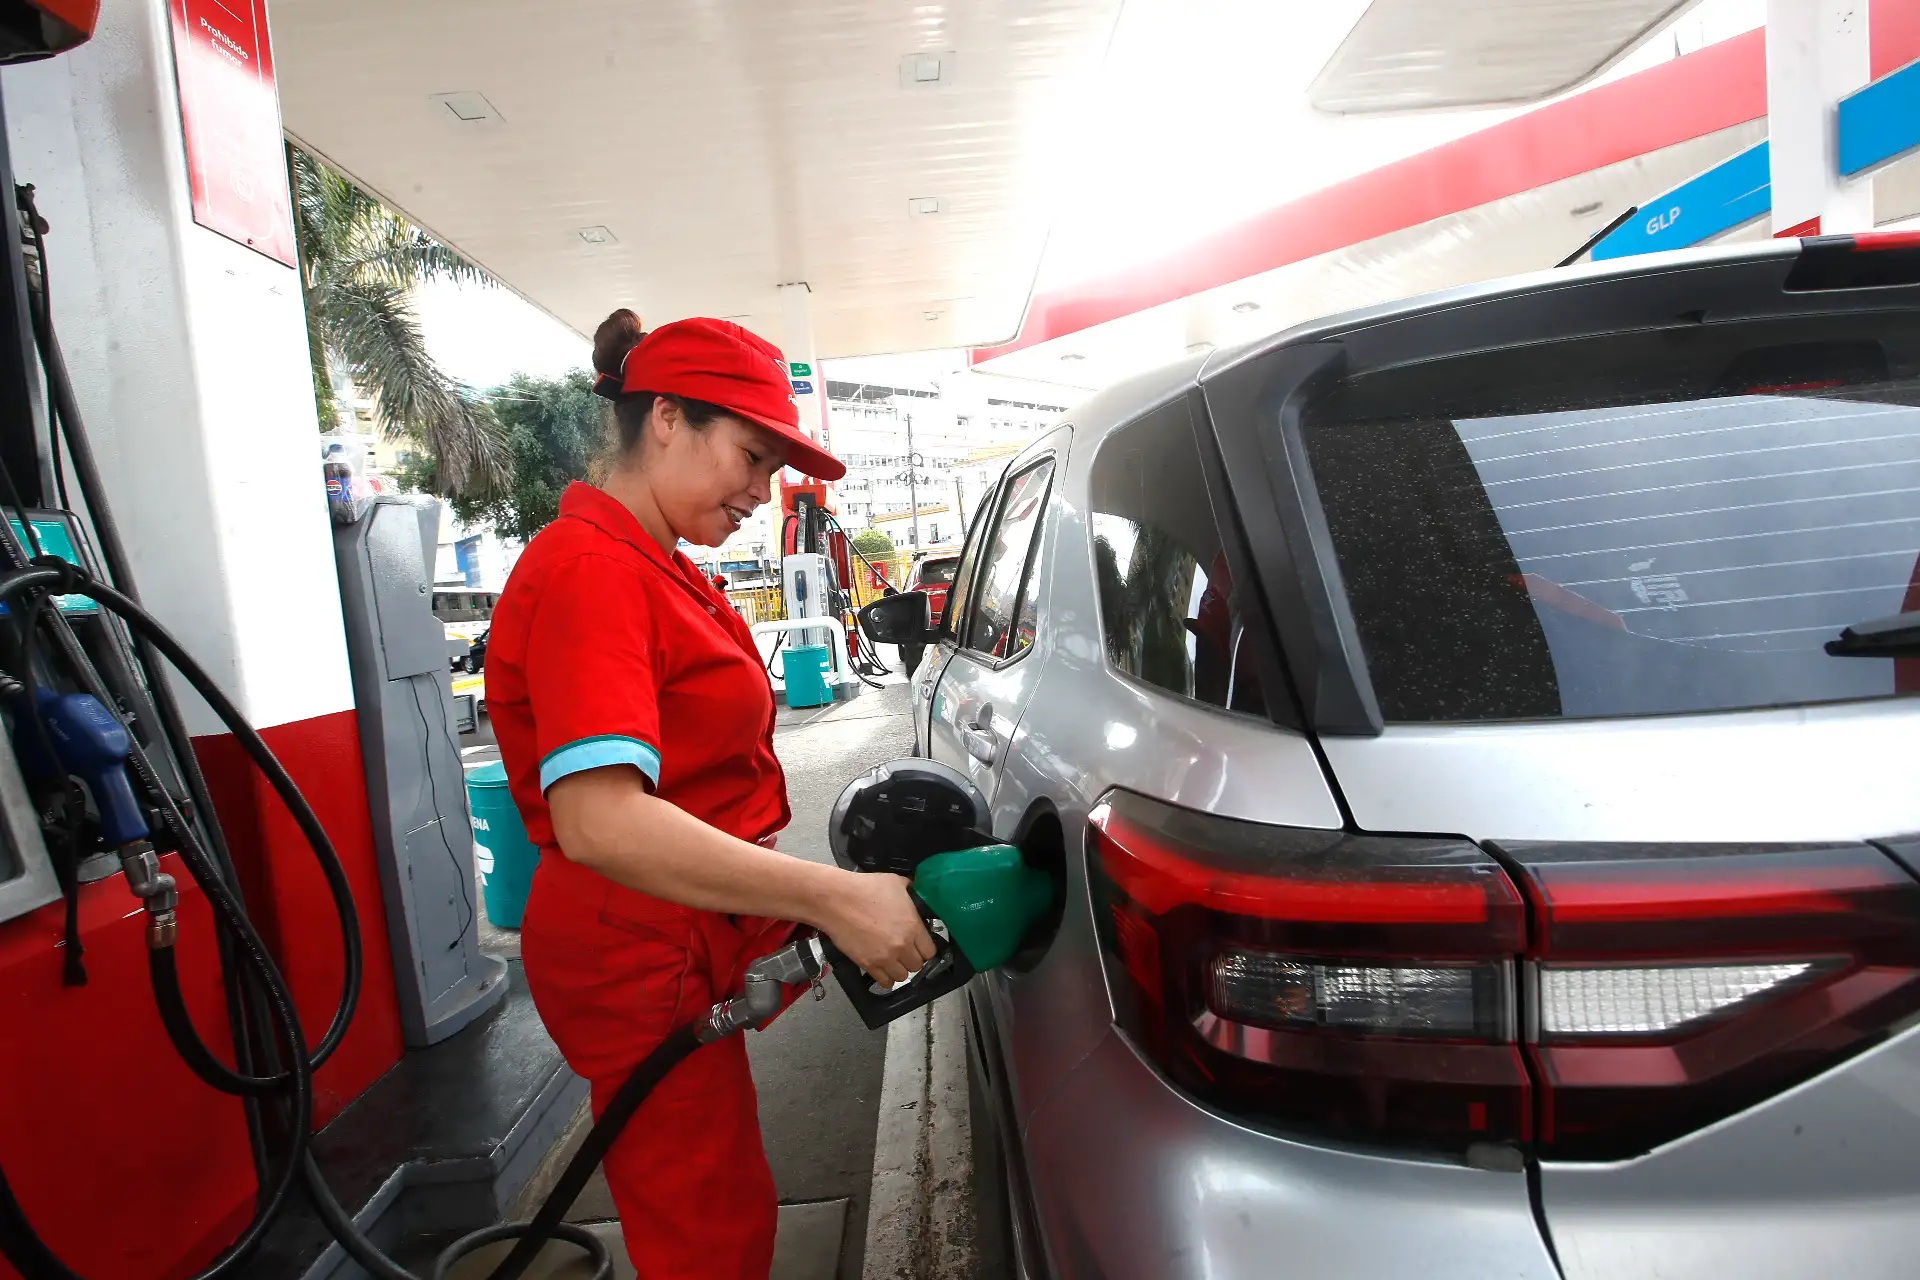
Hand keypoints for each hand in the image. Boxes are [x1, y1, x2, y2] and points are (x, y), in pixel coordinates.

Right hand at [820, 871, 935, 986]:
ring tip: (892, 961)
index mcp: (913, 926)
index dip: (924, 948)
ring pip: (902, 976)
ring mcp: (885, 957)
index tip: (919, 946)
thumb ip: (911, 891)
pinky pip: (885, 982)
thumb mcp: (895, 882)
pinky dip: (885, 978)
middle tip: (904, 952)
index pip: (930, 951)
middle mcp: (902, 945)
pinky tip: (883, 969)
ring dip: (899, 969)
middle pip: (917, 965)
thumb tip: (916, 890)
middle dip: (912, 959)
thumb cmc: (865, 888)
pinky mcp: (868, 964)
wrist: (836, 900)